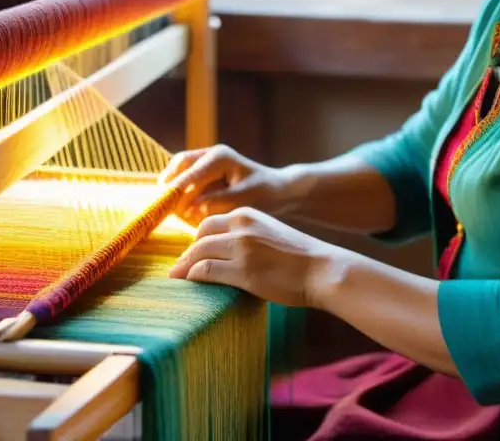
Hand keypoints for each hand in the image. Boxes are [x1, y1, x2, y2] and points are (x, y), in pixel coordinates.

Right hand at [160, 145, 299, 223]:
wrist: (277, 192)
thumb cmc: (264, 195)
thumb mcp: (243, 200)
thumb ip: (216, 203)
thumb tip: (191, 208)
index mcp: (220, 157)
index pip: (192, 171)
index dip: (178, 188)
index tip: (166, 203)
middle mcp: (209, 156)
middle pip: (179, 164)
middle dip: (171, 184)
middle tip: (163, 206)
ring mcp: (205, 164)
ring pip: (179, 172)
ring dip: (174, 190)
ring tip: (175, 210)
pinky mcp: (203, 175)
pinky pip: (184, 182)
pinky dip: (181, 195)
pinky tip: (184, 211)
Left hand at [167, 206, 343, 308]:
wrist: (322, 269)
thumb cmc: (298, 257)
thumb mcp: (269, 233)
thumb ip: (246, 236)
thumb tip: (221, 252)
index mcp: (248, 214)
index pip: (209, 223)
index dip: (198, 240)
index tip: (192, 254)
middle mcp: (241, 226)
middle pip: (199, 236)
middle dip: (187, 253)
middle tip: (181, 268)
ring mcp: (241, 248)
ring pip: (198, 253)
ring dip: (185, 267)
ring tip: (178, 279)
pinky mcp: (242, 271)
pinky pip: (205, 271)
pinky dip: (194, 278)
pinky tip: (192, 285)